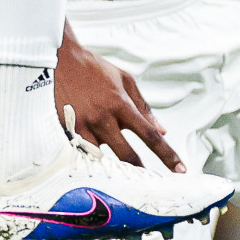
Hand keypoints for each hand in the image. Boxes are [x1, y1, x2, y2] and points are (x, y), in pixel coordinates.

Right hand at [54, 29, 182, 172]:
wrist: (59, 59)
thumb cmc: (94, 68)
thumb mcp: (124, 80)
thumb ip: (143, 106)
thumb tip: (162, 130)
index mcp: (121, 104)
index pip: (150, 136)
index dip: (167, 155)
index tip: (180, 170)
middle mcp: (103, 118)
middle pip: (127, 155)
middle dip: (140, 170)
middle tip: (147, 179)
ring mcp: (84, 125)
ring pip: (103, 158)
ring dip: (112, 163)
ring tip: (115, 165)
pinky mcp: (67, 129)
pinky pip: (83, 152)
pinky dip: (92, 155)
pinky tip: (92, 152)